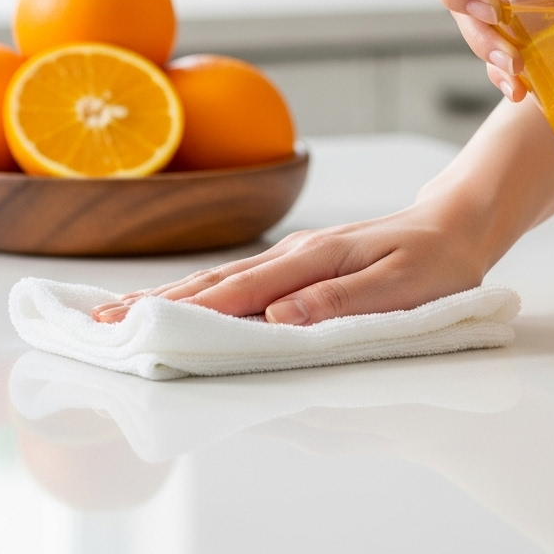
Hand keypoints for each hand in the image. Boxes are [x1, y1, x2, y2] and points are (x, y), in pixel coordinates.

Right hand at [92, 202, 490, 325]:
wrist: (454, 224)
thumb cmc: (435, 261)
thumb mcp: (401, 286)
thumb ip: (340, 303)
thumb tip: (277, 319)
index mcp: (312, 261)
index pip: (239, 293)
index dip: (186, 314)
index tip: (137, 329)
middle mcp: (293, 256)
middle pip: (212, 283)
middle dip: (154, 305)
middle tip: (99, 324)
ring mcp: (293, 257)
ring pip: (219, 278)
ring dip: (167, 297)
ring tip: (117, 311)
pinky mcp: (299, 264)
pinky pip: (240, 280)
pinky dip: (200, 292)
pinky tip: (181, 300)